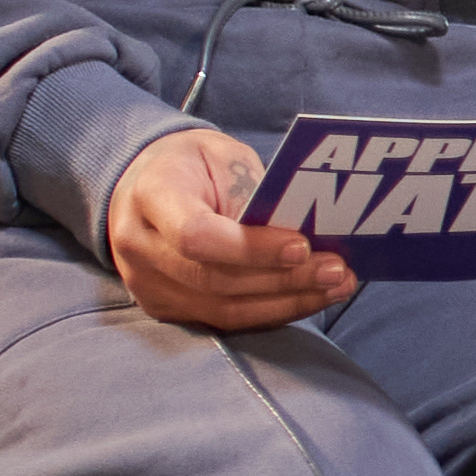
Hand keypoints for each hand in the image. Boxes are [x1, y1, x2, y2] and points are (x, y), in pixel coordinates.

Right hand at [105, 126, 356, 330]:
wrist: (146, 182)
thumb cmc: (195, 165)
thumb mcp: (225, 156)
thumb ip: (255, 192)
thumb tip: (307, 233)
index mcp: (150, 195)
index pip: (195, 235)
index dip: (251, 248)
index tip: (302, 246)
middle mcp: (138, 246)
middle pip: (213, 278)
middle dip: (283, 279)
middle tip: (336, 271)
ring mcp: (146, 283)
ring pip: (222, 309)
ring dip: (288, 302)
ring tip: (337, 287)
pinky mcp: (164, 306)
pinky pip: (223, 319)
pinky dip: (272, 311)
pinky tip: (310, 299)